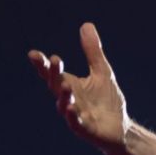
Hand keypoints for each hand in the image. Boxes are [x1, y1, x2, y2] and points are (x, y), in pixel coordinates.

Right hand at [28, 22, 128, 153]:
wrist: (120, 128)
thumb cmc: (107, 101)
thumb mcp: (102, 72)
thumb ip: (92, 52)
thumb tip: (87, 25)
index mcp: (70, 85)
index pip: (52, 73)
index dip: (43, 65)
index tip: (34, 54)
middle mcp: (68, 99)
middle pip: (55, 85)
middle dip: (53, 74)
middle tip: (55, 60)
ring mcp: (74, 114)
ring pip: (63, 104)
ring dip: (63, 94)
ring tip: (65, 84)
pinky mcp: (84, 129)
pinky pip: (74, 122)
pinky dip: (71, 115)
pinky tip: (70, 108)